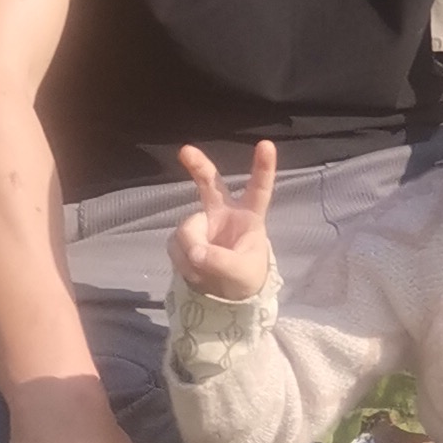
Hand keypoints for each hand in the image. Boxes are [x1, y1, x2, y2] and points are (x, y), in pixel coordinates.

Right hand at [171, 138, 276, 299]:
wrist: (226, 297)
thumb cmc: (246, 277)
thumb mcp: (242, 273)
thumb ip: (221, 262)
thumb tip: (196, 253)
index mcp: (249, 217)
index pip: (259, 190)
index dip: (264, 168)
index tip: (267, 144)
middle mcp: (223, 214)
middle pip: (210, 184)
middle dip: (198, 166)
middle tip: (185, 151)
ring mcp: (202, 224)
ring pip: (187, 232)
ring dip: (191, 255)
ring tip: (204, 273)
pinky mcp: (185, 239)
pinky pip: (175, 247)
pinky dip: (182, 263)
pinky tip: (194, 273)